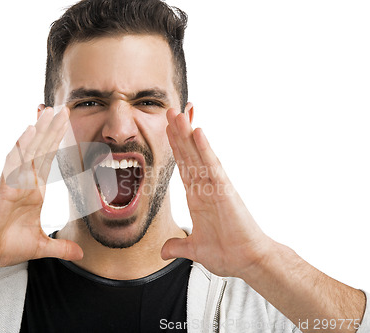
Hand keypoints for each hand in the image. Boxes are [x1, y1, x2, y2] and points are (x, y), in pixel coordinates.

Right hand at [0, 105, 82, 267]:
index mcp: (35, 190)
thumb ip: (61, 248)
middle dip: (52, 129)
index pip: (49, 160)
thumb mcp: (40, 247)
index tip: (66, 124)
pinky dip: (21, 149)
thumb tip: (80, 254)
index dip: (57, 142)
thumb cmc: (3, 244)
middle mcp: (25, 181)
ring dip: (38, 132)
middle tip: (63, 108)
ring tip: (48, 112)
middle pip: (41, 150)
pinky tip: (28, 134)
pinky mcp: (4, 189)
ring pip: (28, 152)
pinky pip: (13, 165)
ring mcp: (14, 183)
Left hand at [161, 108, 272, 277]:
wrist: (248, 263)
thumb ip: (177, 246)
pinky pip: (212, 167)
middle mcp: (206, 187)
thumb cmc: (228, 253)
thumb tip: (163, 251)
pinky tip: (197, 133)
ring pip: (198, 155)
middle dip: (179, 132)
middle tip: (170, 110)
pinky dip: (204, 150)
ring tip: (178, 113)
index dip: (175, 147)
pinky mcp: (226, 192)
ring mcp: (216, 187)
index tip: (167, 129)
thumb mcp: (194, 249)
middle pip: (189, 154)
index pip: (184, 166)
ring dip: (188, 134)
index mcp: (197, 197)